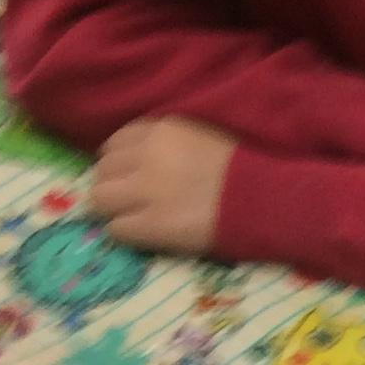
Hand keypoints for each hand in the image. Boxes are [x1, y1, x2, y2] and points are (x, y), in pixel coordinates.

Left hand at [92, 117, 235, 256]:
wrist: (265, 200)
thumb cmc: (243, 169)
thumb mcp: (203, 137)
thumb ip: (168, 142)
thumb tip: (139, 157)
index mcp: (162, 130)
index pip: (115, 143)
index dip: (119, 162)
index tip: (130, 175)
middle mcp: (146, 156)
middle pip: (102, 171)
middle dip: (113, 185)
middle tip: (131, 200)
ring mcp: (145, 192)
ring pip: (99, 199)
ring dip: (113, 209)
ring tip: (133, 217)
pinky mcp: (150, 225)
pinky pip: (116, 229)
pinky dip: (127, 233)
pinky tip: (145, 233)